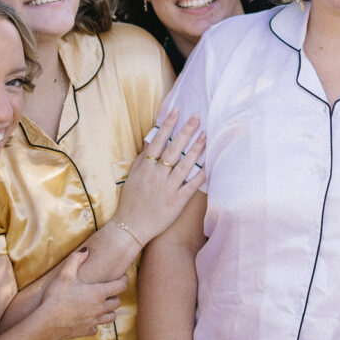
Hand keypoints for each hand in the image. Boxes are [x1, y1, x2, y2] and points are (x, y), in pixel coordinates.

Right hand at [40, 248, 126, 339]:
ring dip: (110, 311)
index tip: (123, 276)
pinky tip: (89, 320)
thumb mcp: (65, 275)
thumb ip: (76, 260)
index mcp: (98, 293)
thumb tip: (86, 250)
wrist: (46, 325)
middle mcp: (100, 308)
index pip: (120, 286)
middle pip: (117, 302)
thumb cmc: (56, 298)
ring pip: (111, 317)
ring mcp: (93, 321)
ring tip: (103, 306)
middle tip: (110, 291)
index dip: (124, 279)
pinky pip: (96, 329)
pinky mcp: (85, 331)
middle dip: (115, 296)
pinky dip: (95, 325)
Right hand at [114, 110, 205, 246]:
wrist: (130, 227)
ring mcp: (167, 189)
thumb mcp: (133, 176)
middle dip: (185, 132)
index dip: (167, 126)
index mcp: (145, 168)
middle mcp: (156, 176)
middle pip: (173, 150)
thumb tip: (152, 140)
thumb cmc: (131, 200)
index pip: (158, 142)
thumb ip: (143, 159)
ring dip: (196, 149)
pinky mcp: (176, 202)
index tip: (176, 112)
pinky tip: (209, 165)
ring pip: (184, 165)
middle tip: (196, 118)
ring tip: (205, 135)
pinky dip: (200, 176)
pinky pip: (191, 186)